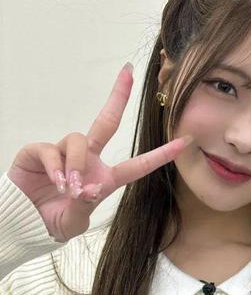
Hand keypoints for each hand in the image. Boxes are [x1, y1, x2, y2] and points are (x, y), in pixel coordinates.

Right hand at [7, 65, 191, 241]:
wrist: (23, 222)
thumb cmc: (52, 220)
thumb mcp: (75, 221)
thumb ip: (85, 206)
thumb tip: (91, 188)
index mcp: (105, 178)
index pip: (137, 165)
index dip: (160, 155)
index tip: (183, 142)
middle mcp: (87, 160)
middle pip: (106, 122)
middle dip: (117, 97)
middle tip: (127, 73)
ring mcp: (64, 153)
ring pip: (79, 141)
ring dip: (77, 164)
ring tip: (69, 188)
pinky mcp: (39, 151)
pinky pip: (53, 150)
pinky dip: (57, 167)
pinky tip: (56, 182)